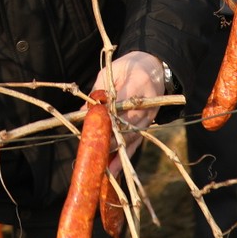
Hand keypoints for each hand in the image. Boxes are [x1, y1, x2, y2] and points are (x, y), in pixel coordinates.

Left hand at [91, 49, 164, 177]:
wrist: (153, 67)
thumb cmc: (127, 67)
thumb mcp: (110, 72)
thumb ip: (97, 91)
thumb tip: (82, 112)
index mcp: (137, 84)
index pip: (120, 106)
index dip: (107, 120)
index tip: (93, 130)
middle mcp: (147, 104)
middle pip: (127, 126)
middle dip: (110, 141)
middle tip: (95, 155)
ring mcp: (150, 116)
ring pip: (132, 138)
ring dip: (118, 154)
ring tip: (106, 170)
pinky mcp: (149, 124)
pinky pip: (137, 142)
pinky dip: (126, 156)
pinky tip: (116, 170)